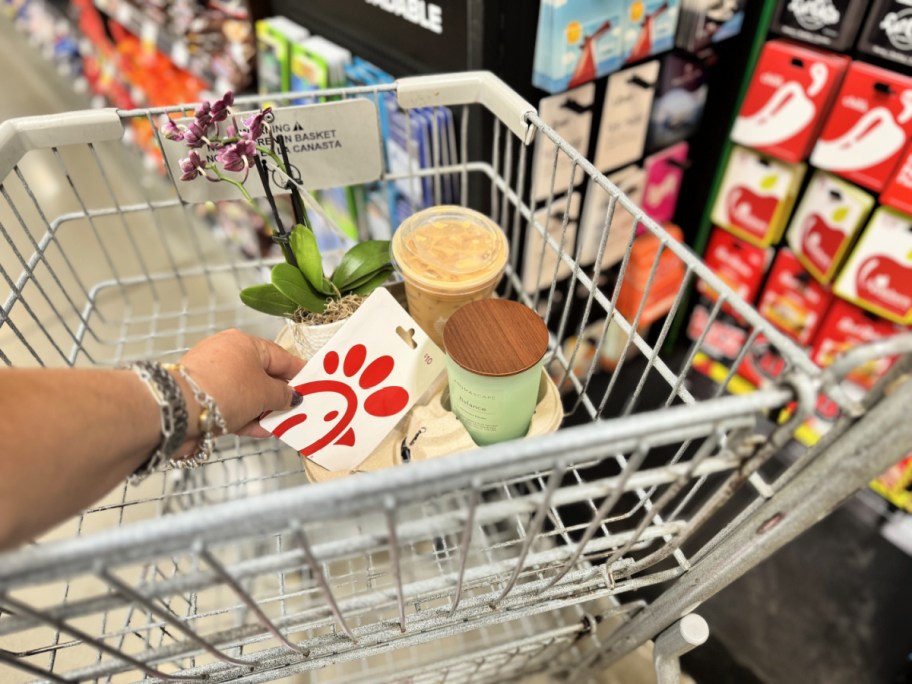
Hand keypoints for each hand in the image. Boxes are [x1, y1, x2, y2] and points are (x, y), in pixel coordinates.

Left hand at [178, 329, 303, 438]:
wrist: (180, 410)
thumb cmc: (225, 390)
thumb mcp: (265, 392)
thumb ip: (284, 395)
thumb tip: (291, 396)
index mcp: (245, 343)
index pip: (280, 356)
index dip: (298, 372)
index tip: (313, 383)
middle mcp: (227, 354)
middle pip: (262, 375)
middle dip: (280, 395)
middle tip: (298, 408)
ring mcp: (213, 376)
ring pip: (247, 393)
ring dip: (263, 410)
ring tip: (281, 423)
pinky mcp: (202, 397)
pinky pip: (232, 405)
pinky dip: (246, 417)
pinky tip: (261, 430)